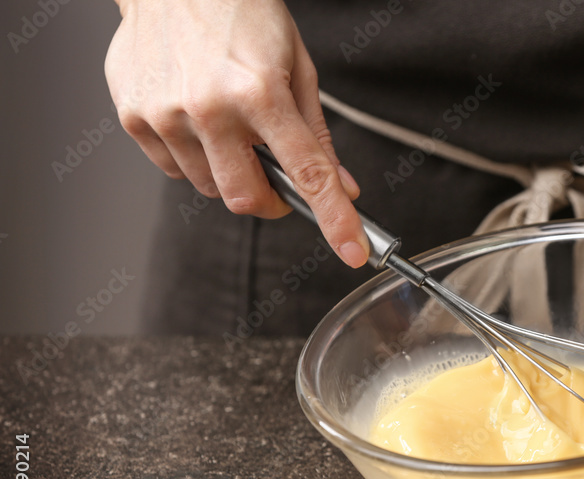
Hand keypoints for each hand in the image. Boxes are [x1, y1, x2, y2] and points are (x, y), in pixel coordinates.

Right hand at [105, 0, 367, 266]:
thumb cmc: (241, 12)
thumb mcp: (297, 66)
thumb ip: (318, 134)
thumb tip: (344, 186)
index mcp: (261, 91)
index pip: (307, 173)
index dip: (335, 219)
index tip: (352, 251)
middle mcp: (210, 107)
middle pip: (246, 198)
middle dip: (270, 200)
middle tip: (277, 178)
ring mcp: (166, 114)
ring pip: (209, 187)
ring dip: (229, 172)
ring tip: (230, 124)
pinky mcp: (134, 115)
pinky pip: (173, 168)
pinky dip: (193, 157)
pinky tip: (196, 116)